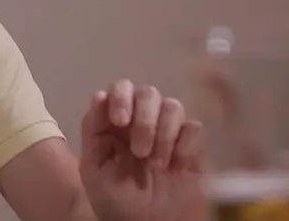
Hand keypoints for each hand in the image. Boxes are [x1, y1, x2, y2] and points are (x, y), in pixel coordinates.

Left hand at [79, 80, 205, 220]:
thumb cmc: (115, 200)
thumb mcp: (94, 169)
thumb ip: (93, 132)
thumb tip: (99, 95)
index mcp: (116, 122)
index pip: (121, 89)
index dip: (121, 97)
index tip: (120, 121)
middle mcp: (143, 120)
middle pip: (148, 93)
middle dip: (144, 120)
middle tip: (139, 152)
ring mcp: (169, 132)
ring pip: (173, 106)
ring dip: (163, 134)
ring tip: (156, 164)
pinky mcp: (192, 147)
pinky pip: (194, 128)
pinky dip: (185, 146)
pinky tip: (176, 168)